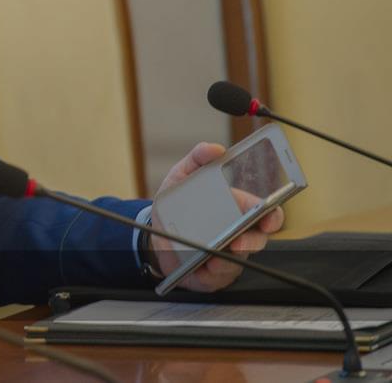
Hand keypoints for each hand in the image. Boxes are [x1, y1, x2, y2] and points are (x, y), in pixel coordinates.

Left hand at [147, 142, 284, 291]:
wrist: (154, 234)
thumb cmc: (177, 204)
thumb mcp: (182, 176)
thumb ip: (197, 159)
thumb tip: (214, 148)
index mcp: (237, 210)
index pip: (265, 213)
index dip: (271, 215)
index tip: (267, 215)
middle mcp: (238, 234)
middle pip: (258, 240)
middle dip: (252, 241)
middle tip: (239, 240)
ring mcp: (227, 256)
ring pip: (237, 261)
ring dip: (227, 258)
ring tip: (213, 255)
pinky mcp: (212, 275)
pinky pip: (216, 277)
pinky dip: (209, 272)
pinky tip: (201, 266)